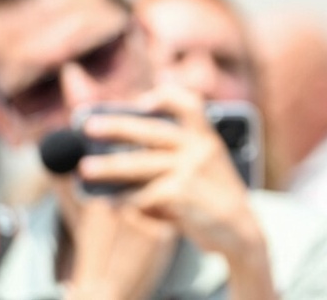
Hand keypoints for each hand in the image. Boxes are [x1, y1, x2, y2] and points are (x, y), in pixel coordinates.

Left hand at [78, 85, 275, 297]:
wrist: (240, 230)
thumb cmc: (215, 197)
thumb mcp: (209, 164)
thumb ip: (182, 151)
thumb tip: (131, 146)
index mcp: (207, 138)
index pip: (190, 104)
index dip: (165, 96)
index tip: (141, 101)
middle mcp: (200, 149)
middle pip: (152, 131)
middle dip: (118, 127)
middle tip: (89, 126)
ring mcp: (191, 170)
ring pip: (140, 164)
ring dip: (110, 167)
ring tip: (87, 169)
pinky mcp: (181, 194)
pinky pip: (142, 195)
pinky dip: (125, 201)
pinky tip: (112, 204)